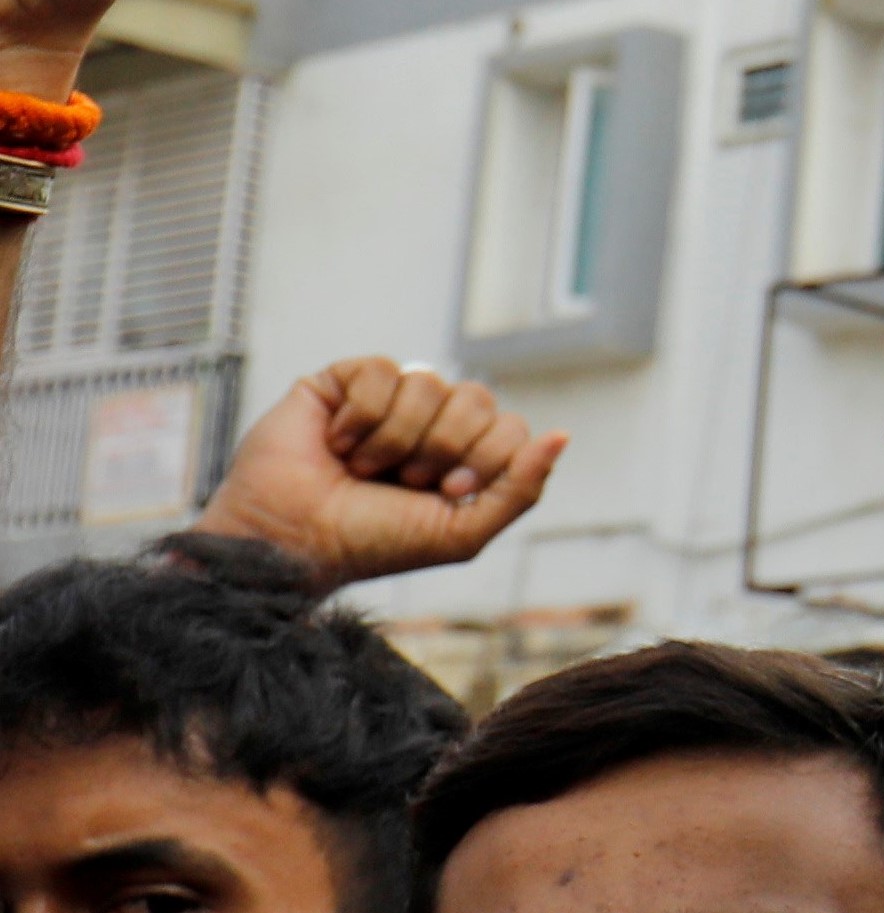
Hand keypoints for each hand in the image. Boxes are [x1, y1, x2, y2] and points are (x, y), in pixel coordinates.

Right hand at [189, 359, 566, 591]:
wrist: (293, 540)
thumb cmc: (372, 542)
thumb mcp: (462, 532)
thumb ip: (520, 488)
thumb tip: (562, 435)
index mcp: (464, 457)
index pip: (510, 428)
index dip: (484, 458)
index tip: (445, 491)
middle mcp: (430, 424)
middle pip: (476, 399)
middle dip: (441, 447)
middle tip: (403, 479)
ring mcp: (388, 401)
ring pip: (429, 383)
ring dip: (396, 438)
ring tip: (363, 466)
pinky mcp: (343, 382)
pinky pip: (382, 370)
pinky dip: (362, 415)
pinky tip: (338, 441)